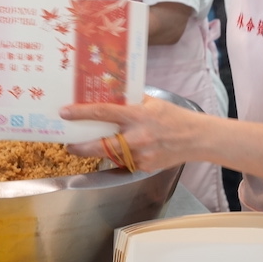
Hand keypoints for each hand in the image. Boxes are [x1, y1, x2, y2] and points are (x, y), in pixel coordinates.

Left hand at [60, 96, 201, 172]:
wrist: (197, 139)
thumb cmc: (174, 117)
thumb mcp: (152, 103)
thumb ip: (131, 100)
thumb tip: (110, 94)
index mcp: (138, 116)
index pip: (104, 112)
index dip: (82, 113)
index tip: (65, 113)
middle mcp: (137, 137)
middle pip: (101, 145)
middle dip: (81, 147)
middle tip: (68, 144)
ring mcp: (141, 155)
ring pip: (111, 156)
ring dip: (98, 152)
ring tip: (85, 147)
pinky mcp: (145, 167)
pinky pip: (124, 163)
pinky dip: (118, 157)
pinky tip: (116, 153)